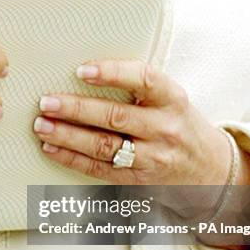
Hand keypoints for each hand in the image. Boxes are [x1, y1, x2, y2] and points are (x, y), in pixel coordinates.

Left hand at [33, 59, 249, 186]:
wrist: (208, 168)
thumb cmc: (177, 124)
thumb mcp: (170, 99)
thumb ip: (138, 87)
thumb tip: (82, 72)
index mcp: (172, 99)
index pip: (144, 80)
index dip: (112, 73)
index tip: (82, 70)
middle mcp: (164, 128)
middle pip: (115, 117)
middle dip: (76, 109)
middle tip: (46, 102)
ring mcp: (151, 157)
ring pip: (104, 146)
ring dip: (68, 136)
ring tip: (42, 125)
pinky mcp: (137, 179)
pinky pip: (99, 169)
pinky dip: (71, 158)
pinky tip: (51, 148)